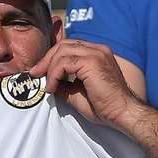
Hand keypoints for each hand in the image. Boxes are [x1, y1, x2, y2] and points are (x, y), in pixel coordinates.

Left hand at [29, 39, 144, 130]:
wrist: (121, 113)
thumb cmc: (104, 106)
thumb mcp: (76, 92)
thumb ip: (63, 83)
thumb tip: (47, 82)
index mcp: (96, 53)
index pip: (68, 46)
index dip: (52, 57)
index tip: (40, 71)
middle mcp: (97, 49)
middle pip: (63, 44)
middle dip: (46, 59)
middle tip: (36, 74)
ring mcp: (96, 53)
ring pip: (62, 51)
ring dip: (49, 68)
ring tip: (47, 85)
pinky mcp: (92, 62)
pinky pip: (64, 62)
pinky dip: (54, 74)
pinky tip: (53, 87)